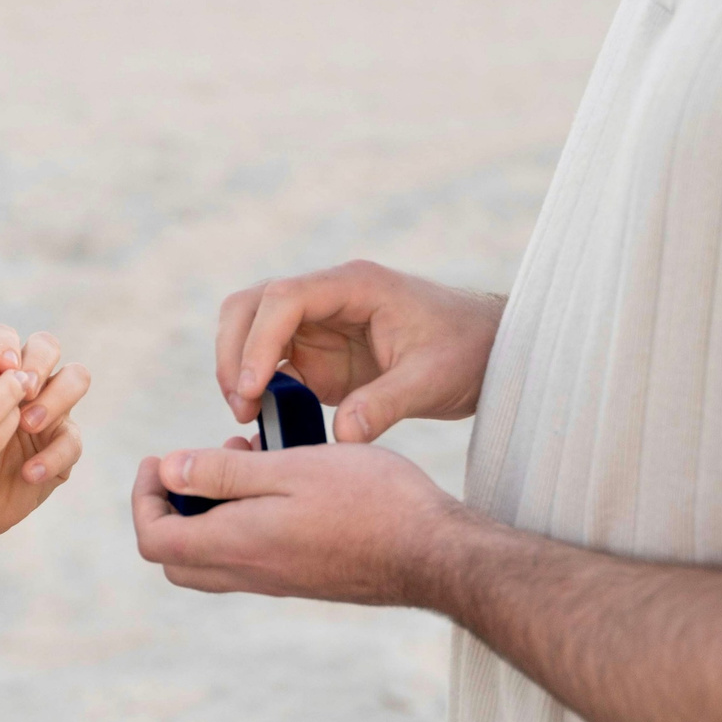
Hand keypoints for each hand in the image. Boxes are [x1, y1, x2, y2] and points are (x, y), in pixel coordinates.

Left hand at [0, 324, 90, 540]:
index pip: (4, 335)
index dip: (5, 344)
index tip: (1, 368)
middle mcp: (24, 383)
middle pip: (47, 345)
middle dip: (37, 363)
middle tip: (21, 391)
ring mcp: (49, 411)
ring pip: (75, 377)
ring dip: (55, 397)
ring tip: (27, 424)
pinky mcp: (62, 447)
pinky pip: (72, 441)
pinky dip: (52, 455)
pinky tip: (29, 472)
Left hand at [130, 442, 462, 605]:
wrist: (433, 553)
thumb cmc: (370, 502)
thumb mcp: (290, 468)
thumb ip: (222, 474)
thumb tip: (167, 471)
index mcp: (237, 545)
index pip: (155, 539)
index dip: (143, 499)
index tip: (158, 459)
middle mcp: (250, 572)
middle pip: (175, 557)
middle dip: (168, 508)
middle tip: (190, 464)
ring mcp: (277, 580)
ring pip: (211, 557)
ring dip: (210, 509)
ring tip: (243, 457)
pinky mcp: (302, 578)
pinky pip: (248, 556)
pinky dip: (242, 519)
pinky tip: (281, 479)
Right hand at [215, 262, 504, 442]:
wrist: (488, 352)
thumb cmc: (467, 351)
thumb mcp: (433, 379)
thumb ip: (386, 404)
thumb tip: (341, 435)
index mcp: (355, 285)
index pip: (285, 297)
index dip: (259, 340)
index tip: (251, 388)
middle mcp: (327, 297)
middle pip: (251, 305)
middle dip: (233, 351)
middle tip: (241, 406)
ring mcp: (318, 324)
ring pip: (249, 329)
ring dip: (237, 367)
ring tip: (247, 415)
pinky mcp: (317, 354)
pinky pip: (269, 364)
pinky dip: (256, 387)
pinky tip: (264, 420)